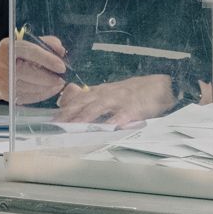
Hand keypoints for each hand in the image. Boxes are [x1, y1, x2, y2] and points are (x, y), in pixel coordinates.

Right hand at [0, 34, 67, 103]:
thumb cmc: (18, 55)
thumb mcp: (30, 44)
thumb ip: (47, 43)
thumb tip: (61, 51)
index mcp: (8, 47)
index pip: (30, 52)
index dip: (48, 60)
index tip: (61, 67)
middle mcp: (2, 63)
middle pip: (28, 72)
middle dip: (48, 78)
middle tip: (61, 79)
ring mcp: (3, 80)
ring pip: (29, 87)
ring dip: (47, 88)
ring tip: (58, 85)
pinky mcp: (6, 94)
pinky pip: (28, 97)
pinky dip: (42, 94)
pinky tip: (51, 90)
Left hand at [54, 74, 177, 127]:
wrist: (161, 85)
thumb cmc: (133, 92)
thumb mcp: (109, 92)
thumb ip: (89, 97)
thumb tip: (65, 100)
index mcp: (100, 92)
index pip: (77, 100)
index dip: (64, 110)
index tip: (51, 122)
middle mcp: (107, 94)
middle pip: (84, 103)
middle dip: (69, 115)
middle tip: (57, 127)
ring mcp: (120, 100)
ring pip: (99, 107)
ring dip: (86, 117)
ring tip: (75, 127)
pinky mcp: (135, 106)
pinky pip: (124, 114)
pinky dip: (116, 120)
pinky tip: (109, 128)